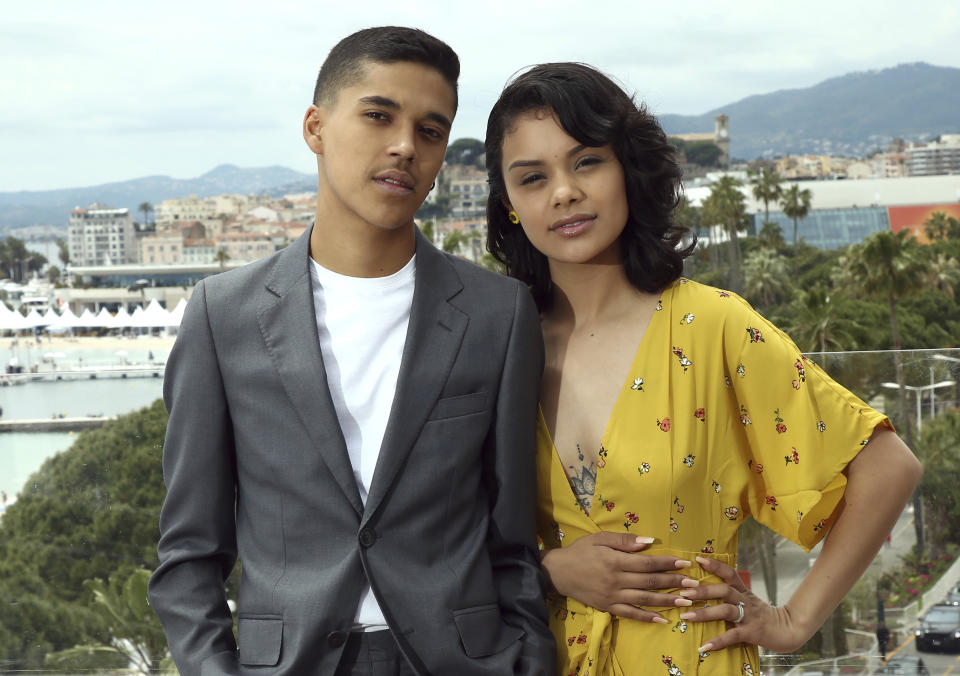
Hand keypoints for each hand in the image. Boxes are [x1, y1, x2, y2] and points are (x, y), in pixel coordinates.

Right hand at [540, 531, 695, 621]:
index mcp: (615, 560)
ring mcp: (612, 596)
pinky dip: (647, 617)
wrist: (558, 572)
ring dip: (666, 600)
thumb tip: (648, 541)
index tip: (685, 563)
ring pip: (644, 599)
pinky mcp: (608, 607)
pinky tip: (662, 619)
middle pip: (650, 582)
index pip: (647, 563)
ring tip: (686, 601)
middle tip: (693, 584)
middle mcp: (616, 580)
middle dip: (673, 582)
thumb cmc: (580, 551)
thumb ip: (624, 540)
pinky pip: (630, 614)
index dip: (667, 563)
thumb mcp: (599, 538)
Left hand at [677, 556, 812, 652]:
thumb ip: (730, 595)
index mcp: (743, 591)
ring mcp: (749, 617)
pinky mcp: (752, 633)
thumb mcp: (747, 600)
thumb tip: (703, 589)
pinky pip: (733, 636)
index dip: (715, 565)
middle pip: (724, 590)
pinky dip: (718, 641)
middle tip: (683, 592)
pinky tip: (704, 646)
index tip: (697, 559)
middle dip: (703, 591)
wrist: (788, 630)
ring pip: (726, 611)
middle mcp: (745, 601)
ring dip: (705, 613)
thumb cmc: (762, 615)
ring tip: (686, 616)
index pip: (729, 573)